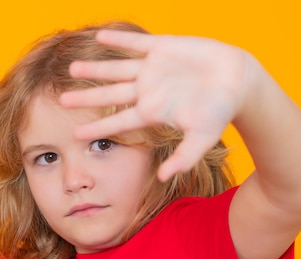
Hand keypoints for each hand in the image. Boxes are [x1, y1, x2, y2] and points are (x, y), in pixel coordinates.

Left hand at [60, 29, 256, 181]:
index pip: (118, 122)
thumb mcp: (202, 139)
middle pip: (109, 95)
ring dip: (95, 68)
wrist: (237, 81)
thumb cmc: (219, 113)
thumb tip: (163, 178)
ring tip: (72, 68)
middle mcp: (147, 91)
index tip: (75, 136)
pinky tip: (99, 38)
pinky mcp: (163, 48)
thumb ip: (183, 158)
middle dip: (86, 98)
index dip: (97, 128)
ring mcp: (153, 69)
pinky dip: (118, 41)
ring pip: (117, 69)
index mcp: (152, 112)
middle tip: (62, 100)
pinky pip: (136, 43)